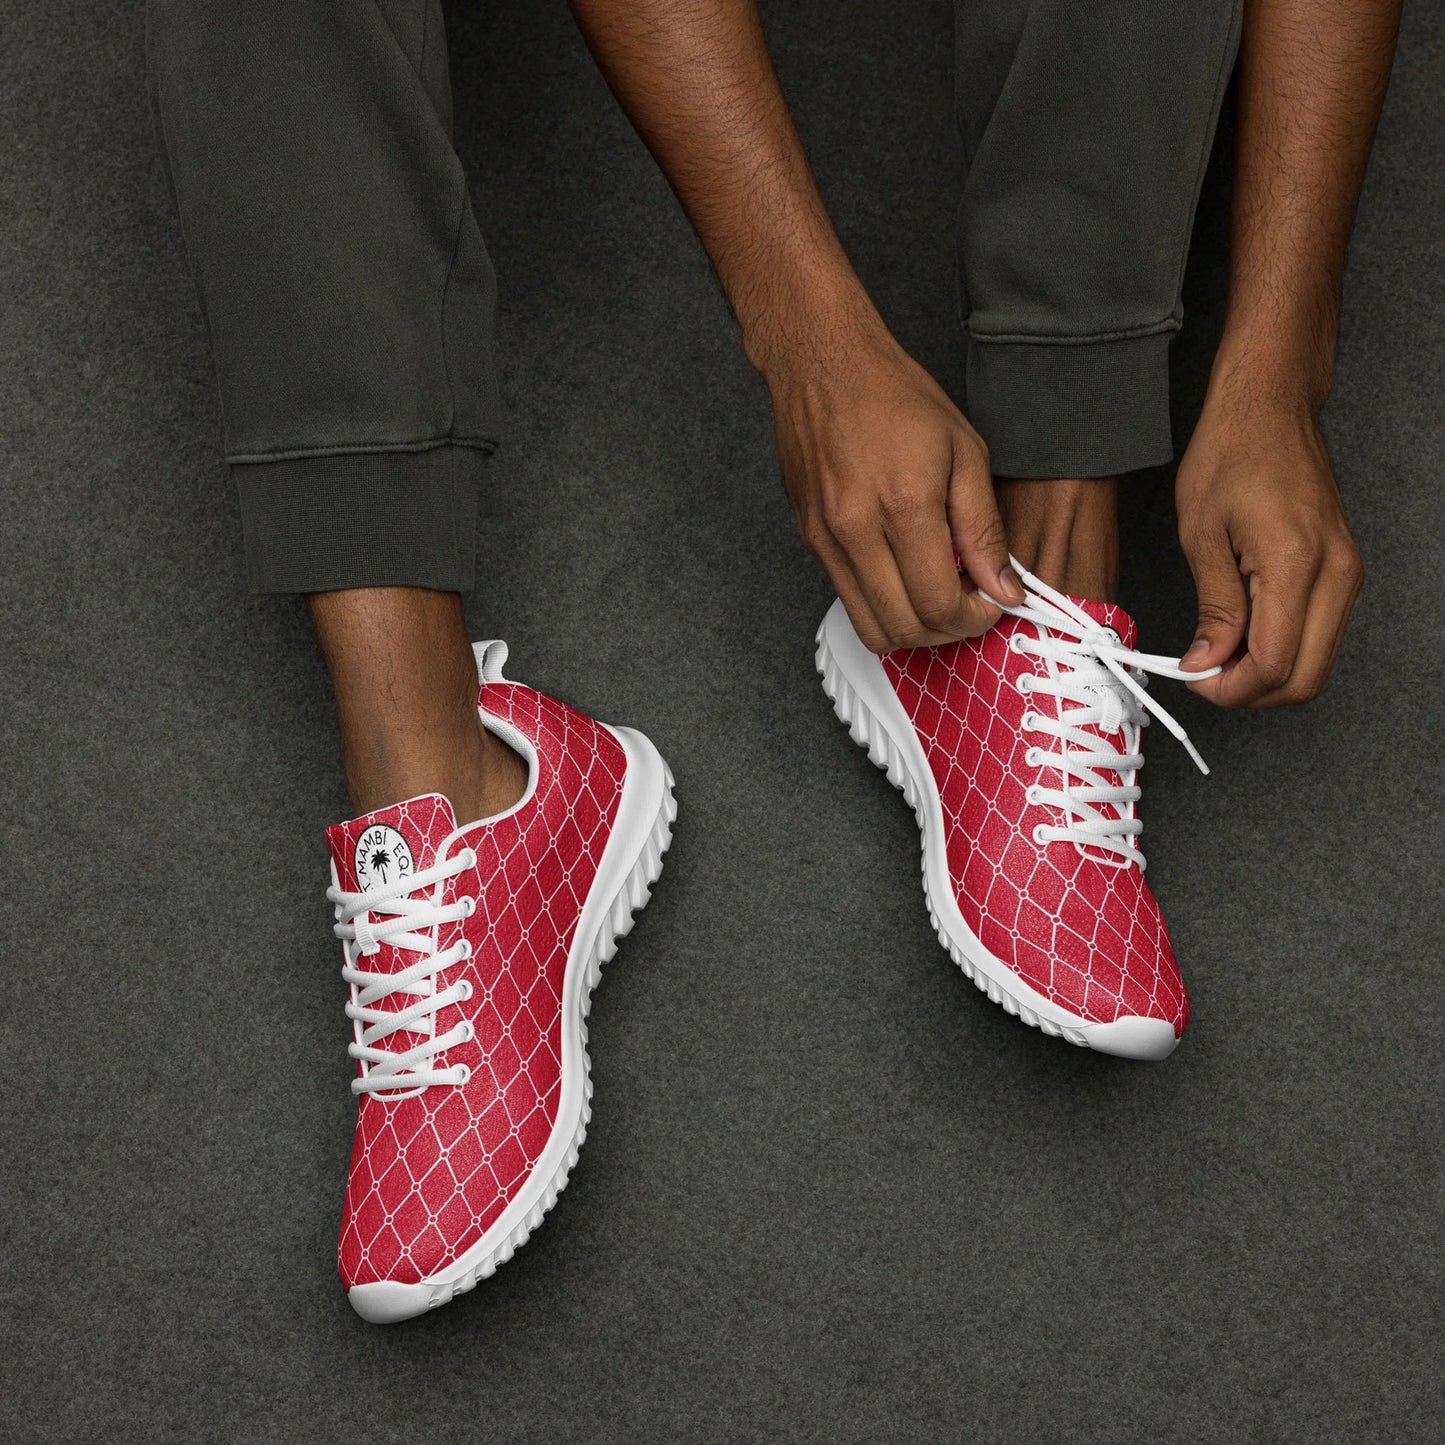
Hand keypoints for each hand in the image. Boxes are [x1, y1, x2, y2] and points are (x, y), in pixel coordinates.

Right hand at [759, 304, 1022, 651]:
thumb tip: (1004, 589)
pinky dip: (883, 605)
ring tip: (936, 595)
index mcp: (904, 506)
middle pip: (905, 629)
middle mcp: (856, 530)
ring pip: (871, 628)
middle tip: (969, 603)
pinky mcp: (810, 541)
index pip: (939, 603)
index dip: (974, 617)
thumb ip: (984, 530)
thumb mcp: (964, 452)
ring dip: (912, 629)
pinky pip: (848, 600)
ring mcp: (826, 540)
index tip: (991, 600)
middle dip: (946, 631)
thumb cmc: (894, 396)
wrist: (822, 364)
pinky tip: (905, 575)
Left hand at [1176, 389, 1363, 706]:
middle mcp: (1336, 574)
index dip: (1231, 688)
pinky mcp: (1343, 569)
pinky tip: (1243, 632)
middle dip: (1251, 691)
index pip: (1275, 665)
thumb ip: (1214, 608)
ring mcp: (1347, 572)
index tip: (1194, 678)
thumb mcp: (1201, 535)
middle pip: (1306, 678)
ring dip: (1267, 672)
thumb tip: (1208, 662)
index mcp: (1298, 565)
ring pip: (1317, 661)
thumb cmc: (1231, 454)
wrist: (1270, 407)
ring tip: (1218, 650)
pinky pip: (1320, 632)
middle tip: (1204, 674)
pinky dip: (1282, 647)